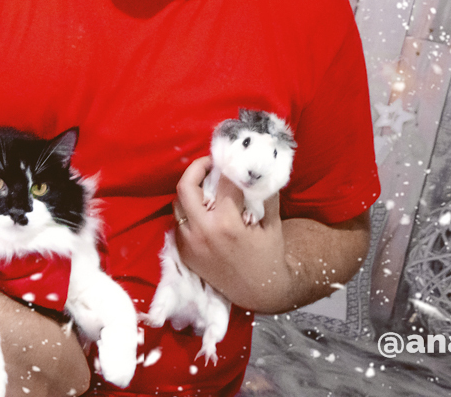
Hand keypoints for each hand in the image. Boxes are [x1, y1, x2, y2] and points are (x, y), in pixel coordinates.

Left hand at [173, 156, 292, 310]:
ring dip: (191, 191)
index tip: (232, 158)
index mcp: (227, 224)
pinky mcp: (185, 254)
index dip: (228, 165)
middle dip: (197, 168)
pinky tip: (204, 210)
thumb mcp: (272, 223)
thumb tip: (259, 168)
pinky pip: (179, 223)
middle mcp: (203, 233)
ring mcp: (190, 244)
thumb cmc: (269, 256)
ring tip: (207, 186)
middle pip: (185, 187)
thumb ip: (265, 194)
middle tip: (210, 164)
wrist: (259, 292)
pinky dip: (189, 212)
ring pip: (178, 204)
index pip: (222, 182)